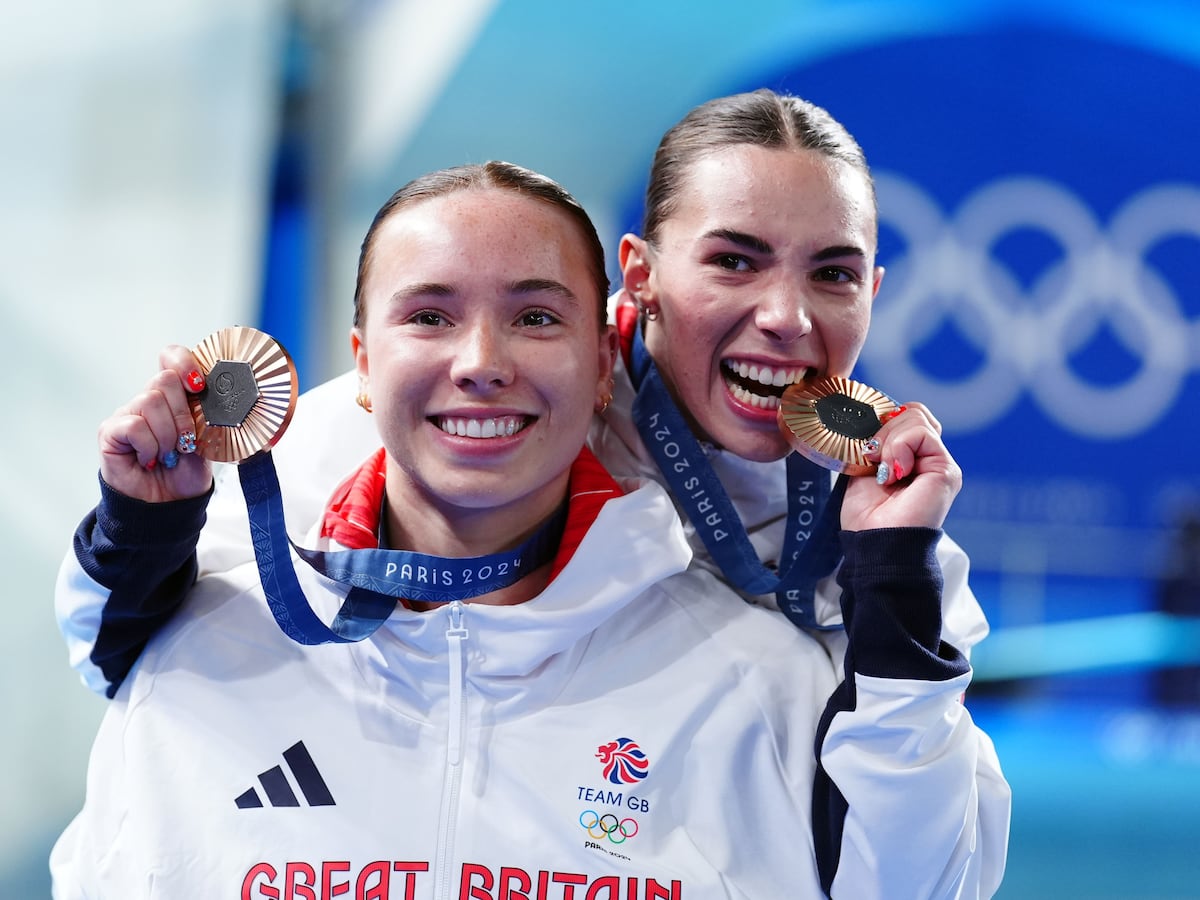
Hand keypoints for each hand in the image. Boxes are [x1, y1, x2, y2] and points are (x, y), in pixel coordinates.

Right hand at [97, 345, 212, 501]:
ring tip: (169, 455)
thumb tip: (211, 391)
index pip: (171, 357)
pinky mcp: (110, 432)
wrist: (170, 506)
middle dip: (183, 415)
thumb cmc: (187, 473)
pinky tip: (150, 459)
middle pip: (164, 379)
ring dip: (168, 435)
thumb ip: (205, 412)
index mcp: (174, 397)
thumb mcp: (206, 439)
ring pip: (150, 401)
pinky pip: (134, 425)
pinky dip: (149, 445)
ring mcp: (128, 414)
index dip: (184, 363)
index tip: (199, 386)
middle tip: (185, 442)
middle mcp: (148, 401)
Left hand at [839, 402, 960, 531]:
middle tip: (871, 458)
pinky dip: (899, 447)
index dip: (882, 421)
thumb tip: (874, 416)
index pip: (906, 415)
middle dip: (882, 429)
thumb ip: (875, 441)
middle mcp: (929, 458)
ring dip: (888, 440)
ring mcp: (940, 463)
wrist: (874, 541)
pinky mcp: (947, 469)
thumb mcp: (863, 467)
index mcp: (912, 457)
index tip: (864, 446)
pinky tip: (894, 474)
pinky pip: (921, 433)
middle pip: (913, 411)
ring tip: (883, 471)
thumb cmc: (866, 514)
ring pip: (917, 417)